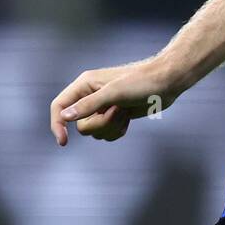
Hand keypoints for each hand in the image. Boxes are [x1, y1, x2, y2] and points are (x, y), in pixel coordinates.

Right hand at [50, 59, 177, 146]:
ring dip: (111, 127)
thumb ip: (88, 105)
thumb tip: (65, 116)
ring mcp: (103, 107)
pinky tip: (129, 117)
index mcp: (85, 85)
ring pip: (94, 132)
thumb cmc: (142, 81)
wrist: (166, 82)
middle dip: (100, 124)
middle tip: (117, 111)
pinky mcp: (115, 115)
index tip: (64, 142)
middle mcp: (90, 96)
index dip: (57, 124)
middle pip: (80, 125)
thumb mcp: (114, 93)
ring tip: (125, 111)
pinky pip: (106, 134)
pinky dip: (117, 130)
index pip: (59, 106)